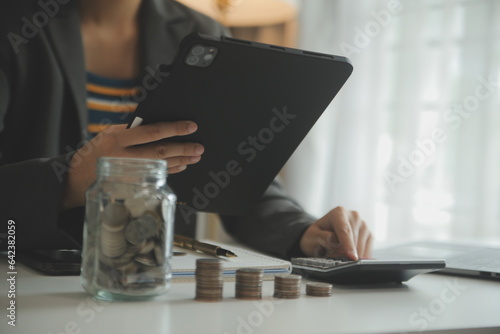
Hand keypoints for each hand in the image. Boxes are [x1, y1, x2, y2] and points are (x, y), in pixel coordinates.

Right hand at [63, 121, 203, 208]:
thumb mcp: (107, 135)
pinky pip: (156, 177)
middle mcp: (123, 156)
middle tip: (199, 147)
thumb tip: (158, 123)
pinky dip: (171, 170)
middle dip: (183, 148)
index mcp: (116, 138)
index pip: (151, 131)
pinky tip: (182, 166)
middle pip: (160, 151)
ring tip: (195, 156)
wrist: (76, 180)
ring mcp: (128, 173)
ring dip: (181, 160)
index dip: (174, 129)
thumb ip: (130, 129)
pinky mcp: (131, 186)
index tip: (191, 126)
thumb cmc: (96, 152)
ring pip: (161, 165)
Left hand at [299, 206, 372, 259]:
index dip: (348, 245)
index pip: (344, 230)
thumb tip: (334, 240)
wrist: (322, 236)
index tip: (352, 257)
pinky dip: (358, 257)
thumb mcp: (312, 236)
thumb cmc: (316, 236)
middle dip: (344, 254)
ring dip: (351, 256)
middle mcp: (354, 216)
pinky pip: (367, 252)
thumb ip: (322, 237)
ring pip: (362, 248)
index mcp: (339, 212)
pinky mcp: (370, 235)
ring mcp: (363, 225)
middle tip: (332, 256)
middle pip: (354, 240)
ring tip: (337, 253)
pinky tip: (348, 255)